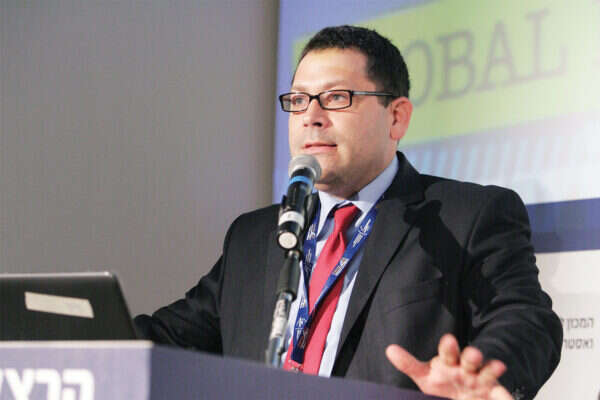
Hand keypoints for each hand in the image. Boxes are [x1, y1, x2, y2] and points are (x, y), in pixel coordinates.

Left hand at [385, 334, 512, 399]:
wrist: (463, 399)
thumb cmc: (442, 386)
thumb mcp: (425, 377)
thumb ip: (409, 364)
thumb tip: (389, 348)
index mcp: (448, 363)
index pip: (447, 353)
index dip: (449, 348)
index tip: (448, 340)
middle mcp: (465, 368)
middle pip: (468, 359)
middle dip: (470, 356)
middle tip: (470, 353)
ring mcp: (480, 379)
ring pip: (484, 370)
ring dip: (487, 366)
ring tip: (490, 364)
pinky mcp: (493, 392)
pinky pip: (499, 389)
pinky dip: (500, 385)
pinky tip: (500, 380)